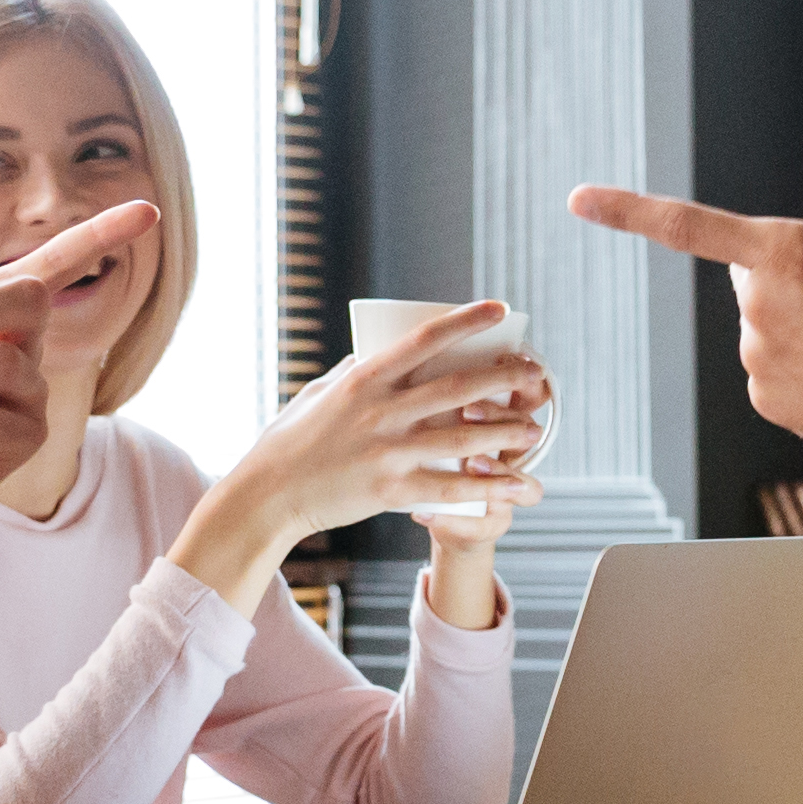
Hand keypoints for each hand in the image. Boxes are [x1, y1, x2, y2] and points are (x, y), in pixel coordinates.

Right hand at [175, 308, 548, 600]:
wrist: (267, 494)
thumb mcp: (320, 392)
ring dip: (506, 433)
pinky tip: (518, 486)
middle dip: (502, 379)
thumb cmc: (291, 440)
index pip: (423, 339)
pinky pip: (452, 488)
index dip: (465, 321)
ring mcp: (387, 452)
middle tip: (535, 375)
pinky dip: (489, 486)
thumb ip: (357, 372)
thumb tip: (385, 350)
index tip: (499, 308)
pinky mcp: (391, 491)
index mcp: (364, 379)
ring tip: (534, 429)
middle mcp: (379, 411)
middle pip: (456, 388)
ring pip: (462, 439)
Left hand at [568, 185, 802, 478]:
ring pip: (767, 321)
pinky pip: (776, 364)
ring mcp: (758, 362)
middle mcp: (761, 309)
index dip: (628, 208)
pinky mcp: (768, 402)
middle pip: (754, 273)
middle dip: (792, 275)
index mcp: (790, 255)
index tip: (579, 199)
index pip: (688, 225)